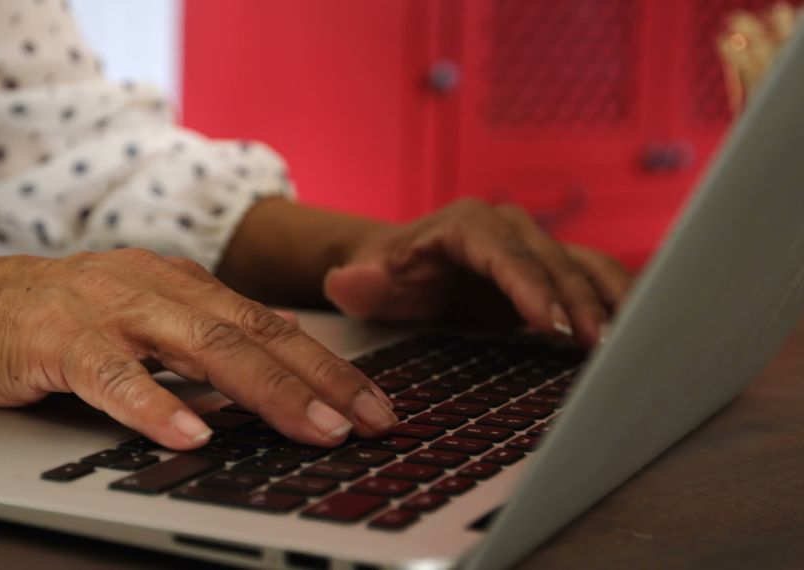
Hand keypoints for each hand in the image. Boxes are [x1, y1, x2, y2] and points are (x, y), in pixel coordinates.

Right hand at [0, 249, 397, 449]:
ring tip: (312, 427)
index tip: (375, 406)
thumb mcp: (143, 324)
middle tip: (369, 421)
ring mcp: (109, 309)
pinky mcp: (58, 338)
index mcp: (183, 286)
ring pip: (200, 347)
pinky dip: (153, 405)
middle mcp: (156, 288)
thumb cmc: (60, 322)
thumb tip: (269, 400)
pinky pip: (112, 376)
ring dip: (263, 390)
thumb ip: (198, 354)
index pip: (271, 327)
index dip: (328, 365)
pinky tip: (189, 435)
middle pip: (253, 334)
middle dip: (319, 379)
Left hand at [324, 199, 631, 347]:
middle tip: (596, 343)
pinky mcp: (552, 267)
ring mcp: (535, 245)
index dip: (526, 285)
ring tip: (633, 339)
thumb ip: (359, 283)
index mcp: (465, 225)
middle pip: (551, 261)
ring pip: (584, 265)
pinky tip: (643, 328)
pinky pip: (595, 278)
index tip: (544, 321)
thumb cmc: (387, 276)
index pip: (502, 253)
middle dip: (575, 301)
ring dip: (610, 299)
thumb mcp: (367, 282)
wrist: (402, 267)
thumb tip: (350, 281)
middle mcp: (507, 227)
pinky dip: (618, 299)